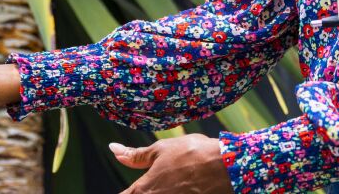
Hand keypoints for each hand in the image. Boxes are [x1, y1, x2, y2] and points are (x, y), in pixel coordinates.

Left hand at [110, 133, 231, 193]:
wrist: (225, 167)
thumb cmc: (192, 154)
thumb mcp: (161, 150)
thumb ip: (135, 155)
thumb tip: (113, 149)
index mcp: (144, 189)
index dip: (124, 193)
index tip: (128, 189)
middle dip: (141, 191)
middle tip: (158, 181)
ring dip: (160, 192)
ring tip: (170, 183)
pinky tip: (180, 188)